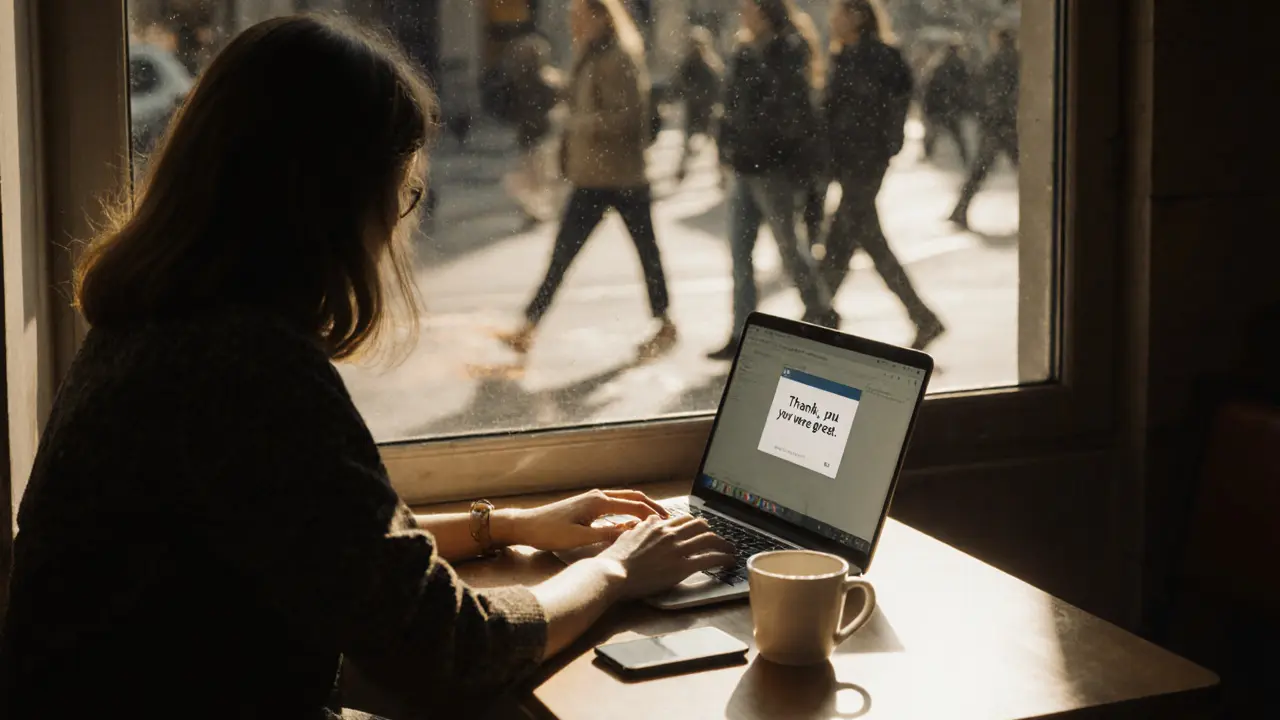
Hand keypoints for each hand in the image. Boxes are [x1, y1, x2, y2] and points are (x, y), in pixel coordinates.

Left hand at [501, 489, 669, 551]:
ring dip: (640, 508)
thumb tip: (632, 533)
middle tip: (668, 519)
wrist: (525, 525)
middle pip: (632, 497)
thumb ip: (608, 535)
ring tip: (655, 520)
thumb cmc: (549, 532)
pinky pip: (614, 504)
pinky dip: (628, 510)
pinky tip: (631, 522)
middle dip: (652, 506)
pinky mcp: (587, 505)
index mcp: (599, 502)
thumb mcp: (581, 538)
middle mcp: (598, 496)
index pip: (634, 506)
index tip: (667, 525)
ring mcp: (592, 499)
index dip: (652, 515)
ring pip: (624, 499)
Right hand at [597, 515, 735, 600]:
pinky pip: (709, 558)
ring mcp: (677, 549)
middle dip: (712, 532)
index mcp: (657, 526)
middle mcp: (670, 533)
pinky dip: (723, 558)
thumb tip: (652, 520)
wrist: (613, 572)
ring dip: (724, 544)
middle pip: (700, 525)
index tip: (701, 531)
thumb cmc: (616, 558)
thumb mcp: (628, 535)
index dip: (695, 525)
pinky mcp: (682, 566)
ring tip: (730, 550)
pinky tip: (729, 561)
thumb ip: (643, 527)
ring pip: (709, 539)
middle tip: (718, 540)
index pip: (683, 519)